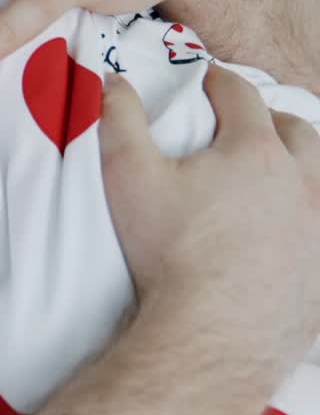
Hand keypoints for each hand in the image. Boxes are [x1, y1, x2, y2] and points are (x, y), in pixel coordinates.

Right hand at [100, 64, 319, 383]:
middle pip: (298, 130)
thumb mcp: (127, 174)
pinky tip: (288, 225)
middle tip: (243, 123)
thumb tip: (113, 78)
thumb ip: (118, 116)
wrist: (213, 336)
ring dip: (301, 162)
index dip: (220, 81)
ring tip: (275, 170)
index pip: (242, 95)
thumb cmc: (169, 251)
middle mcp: (302, 184)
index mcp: (255, 152)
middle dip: (271, 118)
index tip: (206, 80)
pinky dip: (308, 214)